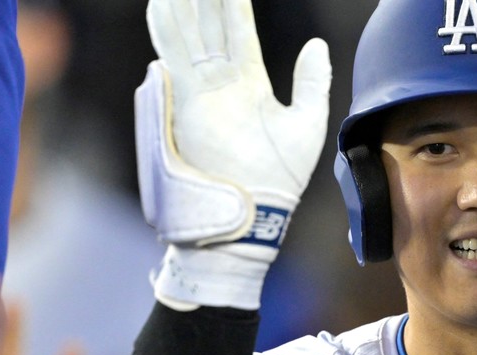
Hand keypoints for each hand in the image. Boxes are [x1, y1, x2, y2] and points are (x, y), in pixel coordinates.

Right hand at [146, 0, 329, 213]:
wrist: (253, 212)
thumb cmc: (282, 178)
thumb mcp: (307, 125)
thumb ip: (313, 83)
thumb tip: (316, 45)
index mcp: (251, 84)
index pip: (240, 33)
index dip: (233, 5)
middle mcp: (222, 84)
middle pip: (209, 28)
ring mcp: (202, 92)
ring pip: (189, 36)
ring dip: (183, 6)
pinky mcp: (186, 103)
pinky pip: (175, 59)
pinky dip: (167, 30)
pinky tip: (160, 3)